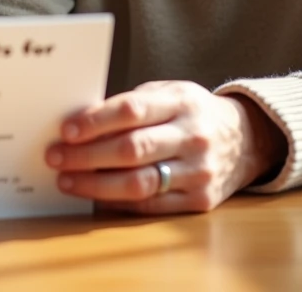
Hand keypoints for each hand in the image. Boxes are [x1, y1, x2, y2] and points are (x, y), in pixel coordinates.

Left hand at [45, 81, 285, 213]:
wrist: (246, 140)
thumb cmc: (191, 113)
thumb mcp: (168, 93)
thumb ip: (131, 104)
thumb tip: (80, 120)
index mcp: (182, 102)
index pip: (132, 110)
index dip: (96, 121)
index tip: (66, 130)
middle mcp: (193, 137)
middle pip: (132, 149)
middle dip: (87, 155)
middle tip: (54, 157)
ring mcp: (199, 171)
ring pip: (140, 183)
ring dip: (96, 184)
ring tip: (66, 180)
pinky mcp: (201, 200)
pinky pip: (152, 206)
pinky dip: (118, 203)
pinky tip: (95, 197)